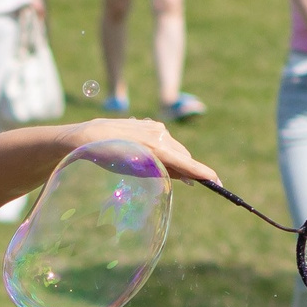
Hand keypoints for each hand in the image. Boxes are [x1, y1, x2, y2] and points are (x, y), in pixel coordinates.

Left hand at [80, 116, 222, 188]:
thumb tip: (187, 177)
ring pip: (174, 147)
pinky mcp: (149, 123)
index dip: (204, 173)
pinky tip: (152, 156)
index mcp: (158, 147)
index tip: (218, 182)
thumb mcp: (138, 171)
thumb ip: (165, 172)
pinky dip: (164, 150)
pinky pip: (164, 139)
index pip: (187, 162)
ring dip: (174, 159)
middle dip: (188, 169)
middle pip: (183, 155)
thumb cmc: (110, 158)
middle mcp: (160, 134)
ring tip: (164, 171)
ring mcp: (155, 126)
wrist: (87, 137)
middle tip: (192, 183)